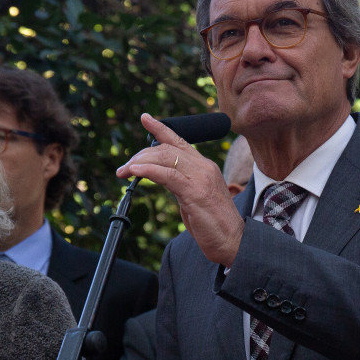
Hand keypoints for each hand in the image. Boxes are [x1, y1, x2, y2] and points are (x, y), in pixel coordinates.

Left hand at [117, 114, 244, 266]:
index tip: (145, 118)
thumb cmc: (214, 224)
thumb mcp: (194, 198)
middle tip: (125, 167)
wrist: (234, 241)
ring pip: (164, 158)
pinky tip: (134, 172)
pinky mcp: (195, 191)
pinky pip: (166, 174)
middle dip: (141, 155)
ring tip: (124, 171)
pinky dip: (147, 171)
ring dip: (139, 162)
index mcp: (205, 166)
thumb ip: (180, 184)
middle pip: (166, 149)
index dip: (160, 128)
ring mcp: (200, 177)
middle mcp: (204, 167)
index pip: (180, 141)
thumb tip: (161, 178)